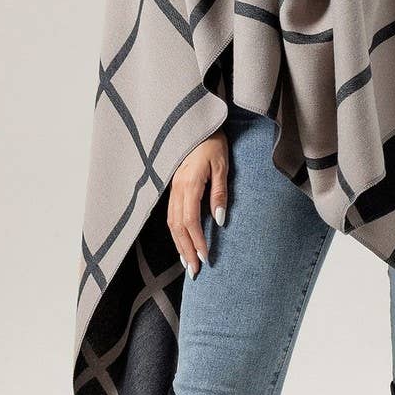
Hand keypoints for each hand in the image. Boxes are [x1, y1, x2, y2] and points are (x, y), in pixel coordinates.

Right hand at [167, 129, 228, 278]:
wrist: (198, 124)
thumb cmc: (213, 142)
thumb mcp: (222, 165)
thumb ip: (220, 192)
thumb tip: (219, 221)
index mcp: (189, 183)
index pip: (190, 220)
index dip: (196, 241)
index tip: (205, 258)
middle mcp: (177, 188)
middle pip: (177, 226)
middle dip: (185, 250)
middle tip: (194, 271)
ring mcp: (172, 187)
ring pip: (171, 222)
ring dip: (178, 244)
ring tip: (187, 262)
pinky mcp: (173, 186)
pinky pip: (171, 214)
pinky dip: (176, 231)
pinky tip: (182, 240)